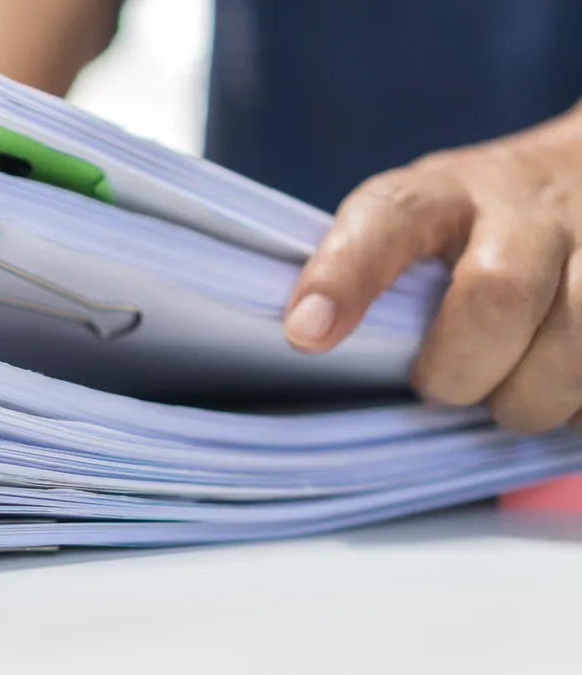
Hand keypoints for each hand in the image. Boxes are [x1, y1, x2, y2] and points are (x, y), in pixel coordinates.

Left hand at [285, 107, 581, 432]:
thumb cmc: (481, 223)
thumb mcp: (424, 221)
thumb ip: (378, 270)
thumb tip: (313, 336)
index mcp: (445, 192)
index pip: (389, 217)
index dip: (346, 274)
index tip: (307, 334)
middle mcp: (528, 207)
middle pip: (499, 293)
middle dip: (462, 368)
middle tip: (441, 388)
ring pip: (578, 340)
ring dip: (535, 397)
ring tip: (512, 401)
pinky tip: (567, 396)